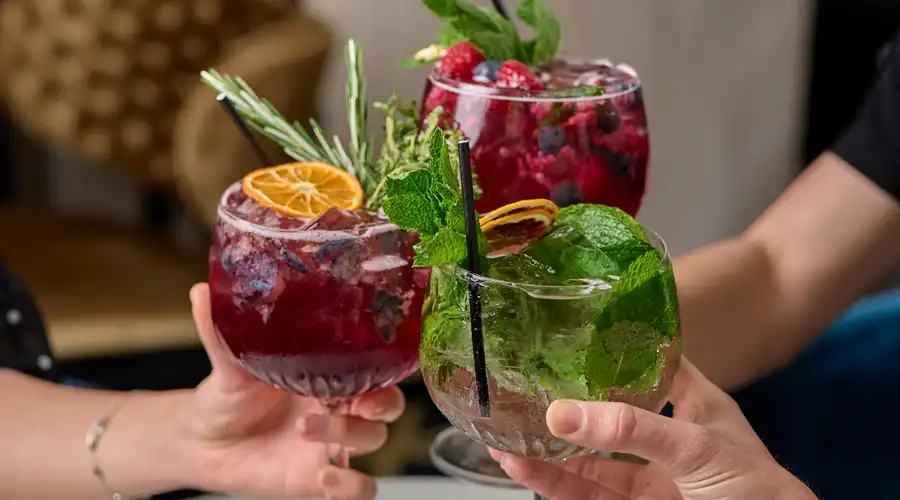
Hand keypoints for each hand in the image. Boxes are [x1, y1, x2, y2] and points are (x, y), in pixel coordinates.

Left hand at [180, 283, 402, 498]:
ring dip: (349, 435)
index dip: (383, 367)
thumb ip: (220, 331)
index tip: (369, 362)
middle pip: (387, 405)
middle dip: (381, 403)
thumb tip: (201, 292)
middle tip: (355, 401)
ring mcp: (333, 444)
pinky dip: (351, 486)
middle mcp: (339, 406)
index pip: (375, 367)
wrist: (203, 443)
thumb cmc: (225, 396)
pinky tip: (323, 478)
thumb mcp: (227, 364)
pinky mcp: (321, 477)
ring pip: (375, 440)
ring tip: (307, 429)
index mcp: (328, 374)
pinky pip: (360, 488)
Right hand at [492, 359, 816, 499]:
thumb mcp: (697, 445)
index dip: (609, 346)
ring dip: (547, 447)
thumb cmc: (761, 491)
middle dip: (565, 403)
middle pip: (606, 413)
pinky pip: (586, 492)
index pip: (646, 360)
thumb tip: (565, 412)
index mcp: (692, 402)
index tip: (567, 331)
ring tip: (506, 433)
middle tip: (522, 388)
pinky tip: (525, 467)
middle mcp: (666, 437)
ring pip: (588, 458)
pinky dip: (552, 481)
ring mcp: (650, 477)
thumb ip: (632, 428)